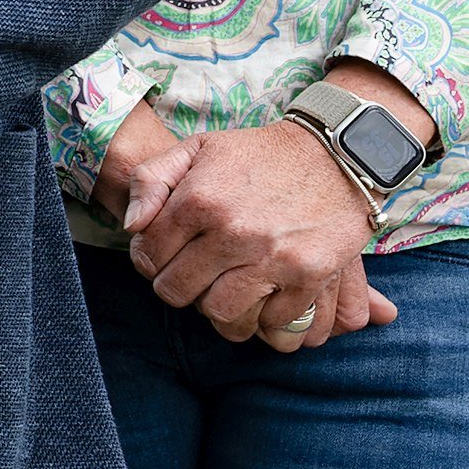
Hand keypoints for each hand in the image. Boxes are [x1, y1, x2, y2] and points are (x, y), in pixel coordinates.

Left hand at [126, 119, 392, 347]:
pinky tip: (262, 295)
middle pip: (178, 291)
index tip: (163, 257)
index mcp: (199, 200)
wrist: (336, 154)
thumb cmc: (260, 154)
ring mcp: (272, 257)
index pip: (148, 256)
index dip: (148, 261)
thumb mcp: (197, 148)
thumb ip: (150, 180)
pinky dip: (264, 316)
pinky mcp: (310, 275)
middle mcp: (232, 232)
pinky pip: (272, 321)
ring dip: (218, 310)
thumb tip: (132, 227)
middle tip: (191, 278)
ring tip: (222, 293)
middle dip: (177, 288)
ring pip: (222, 314)